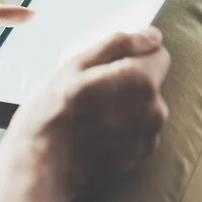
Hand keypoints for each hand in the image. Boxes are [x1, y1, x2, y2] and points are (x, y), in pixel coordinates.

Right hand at [0, 28, 170, 201]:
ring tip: (89, 114)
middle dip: (127, 80)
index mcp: (141, 80)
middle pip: (150, 81)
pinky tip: (94, 132)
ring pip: (143, 107)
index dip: (134, 53)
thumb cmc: (52, 112)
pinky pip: (137, 131)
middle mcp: (154, 109)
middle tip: (90, 90)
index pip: (159, 53)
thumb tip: (152, 35)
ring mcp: (148, 137)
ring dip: (124, 105)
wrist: (42, 166)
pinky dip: (122, 128)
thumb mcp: (76, 65)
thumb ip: (120, 44)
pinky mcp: (140, 158)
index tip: (107, 64)